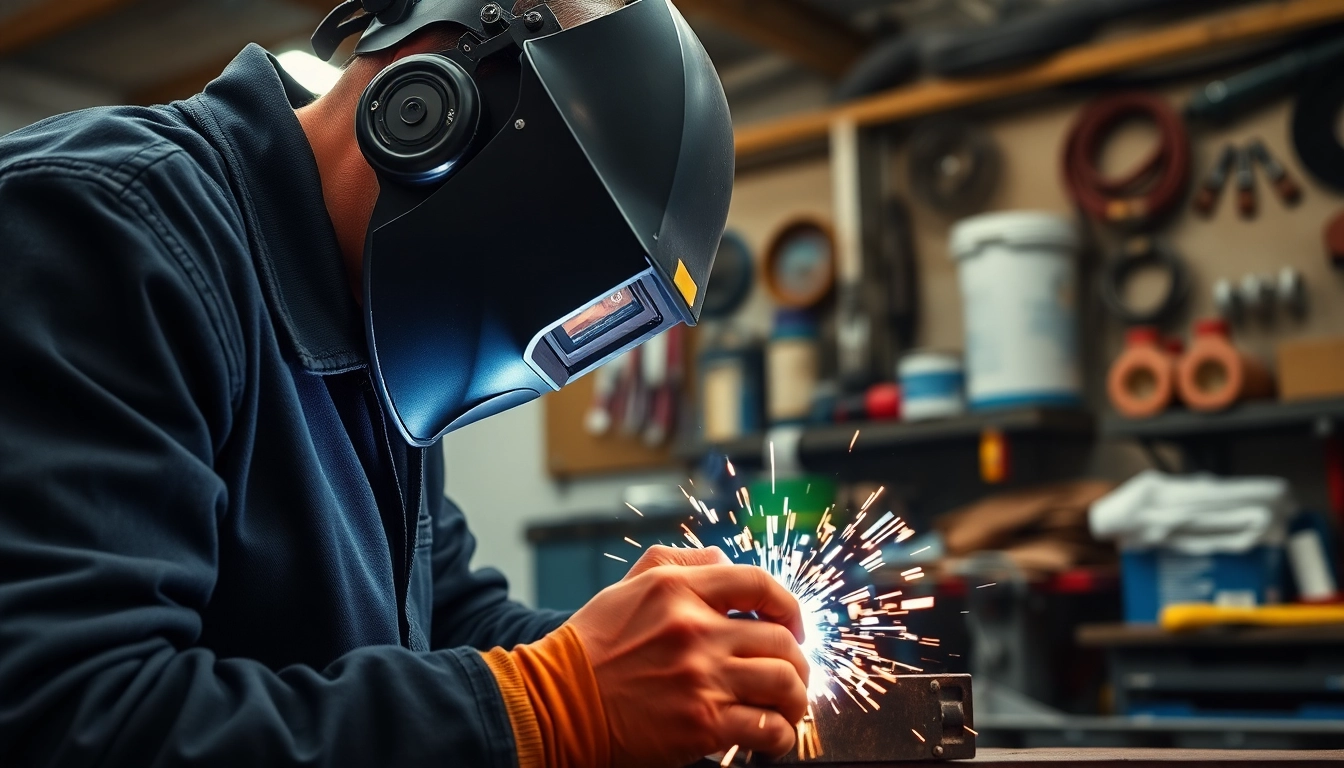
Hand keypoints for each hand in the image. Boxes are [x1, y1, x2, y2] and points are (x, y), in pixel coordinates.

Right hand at [566, 546, 808, 767]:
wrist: (557, 703)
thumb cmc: (590, 648)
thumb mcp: (628, 587)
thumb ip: (677, 563)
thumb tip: (722, 558)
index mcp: (679, 590)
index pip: (758, 582)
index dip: (788, 605)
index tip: (792, 625)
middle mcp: (696, 629)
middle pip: (781, 639)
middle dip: (798, 661)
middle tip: (792, 675)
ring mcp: (701, 677)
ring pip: (784, 683)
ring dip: (796, 699)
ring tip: (787, 708)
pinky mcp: (702, 724)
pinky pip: (767, 728)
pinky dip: (779, 736)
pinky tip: (771, 738)